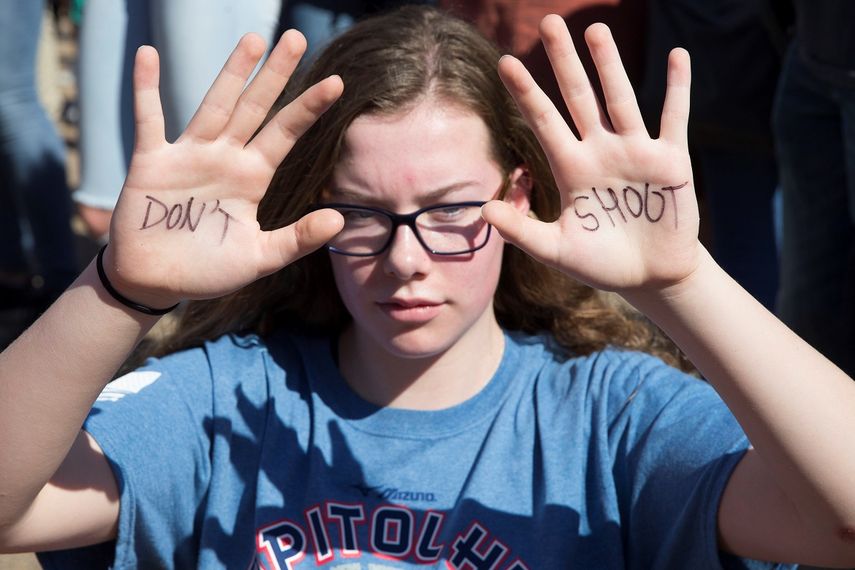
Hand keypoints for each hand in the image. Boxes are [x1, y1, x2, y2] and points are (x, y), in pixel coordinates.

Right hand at [105, 31, 343, 308]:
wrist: (156, 282)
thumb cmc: (208, 270)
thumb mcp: (259, 258)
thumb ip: (296, 239)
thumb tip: (339, 220)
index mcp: (252, 178)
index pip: (285, 134)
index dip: (308, 109)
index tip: (336, 83)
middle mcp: (225, 158)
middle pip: (255, 108)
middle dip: (276, 75)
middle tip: (298, 39)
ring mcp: (188, 155)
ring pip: (214, 105)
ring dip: (232, 73)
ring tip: (253, 40)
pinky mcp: (151, 162)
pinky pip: (149, 120)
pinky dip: (147, 89)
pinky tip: (148, 55)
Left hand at [482, 17, 698, 293]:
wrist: (650, 277)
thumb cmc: (601, 264)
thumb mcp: (557, 250)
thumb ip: (522, 231)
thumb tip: (484, 208)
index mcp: (571, 169)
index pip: (543, 121)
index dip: (526, 93)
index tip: (506, 62)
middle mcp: (599, 151)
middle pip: (578, 98)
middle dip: (564, 62)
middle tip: (549, 22)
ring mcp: (635, 152)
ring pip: (620, 99)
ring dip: (610, 65)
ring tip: (596, 30)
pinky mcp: (671, 161)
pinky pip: (673, 118)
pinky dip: (677, 89)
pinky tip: (677, 56)